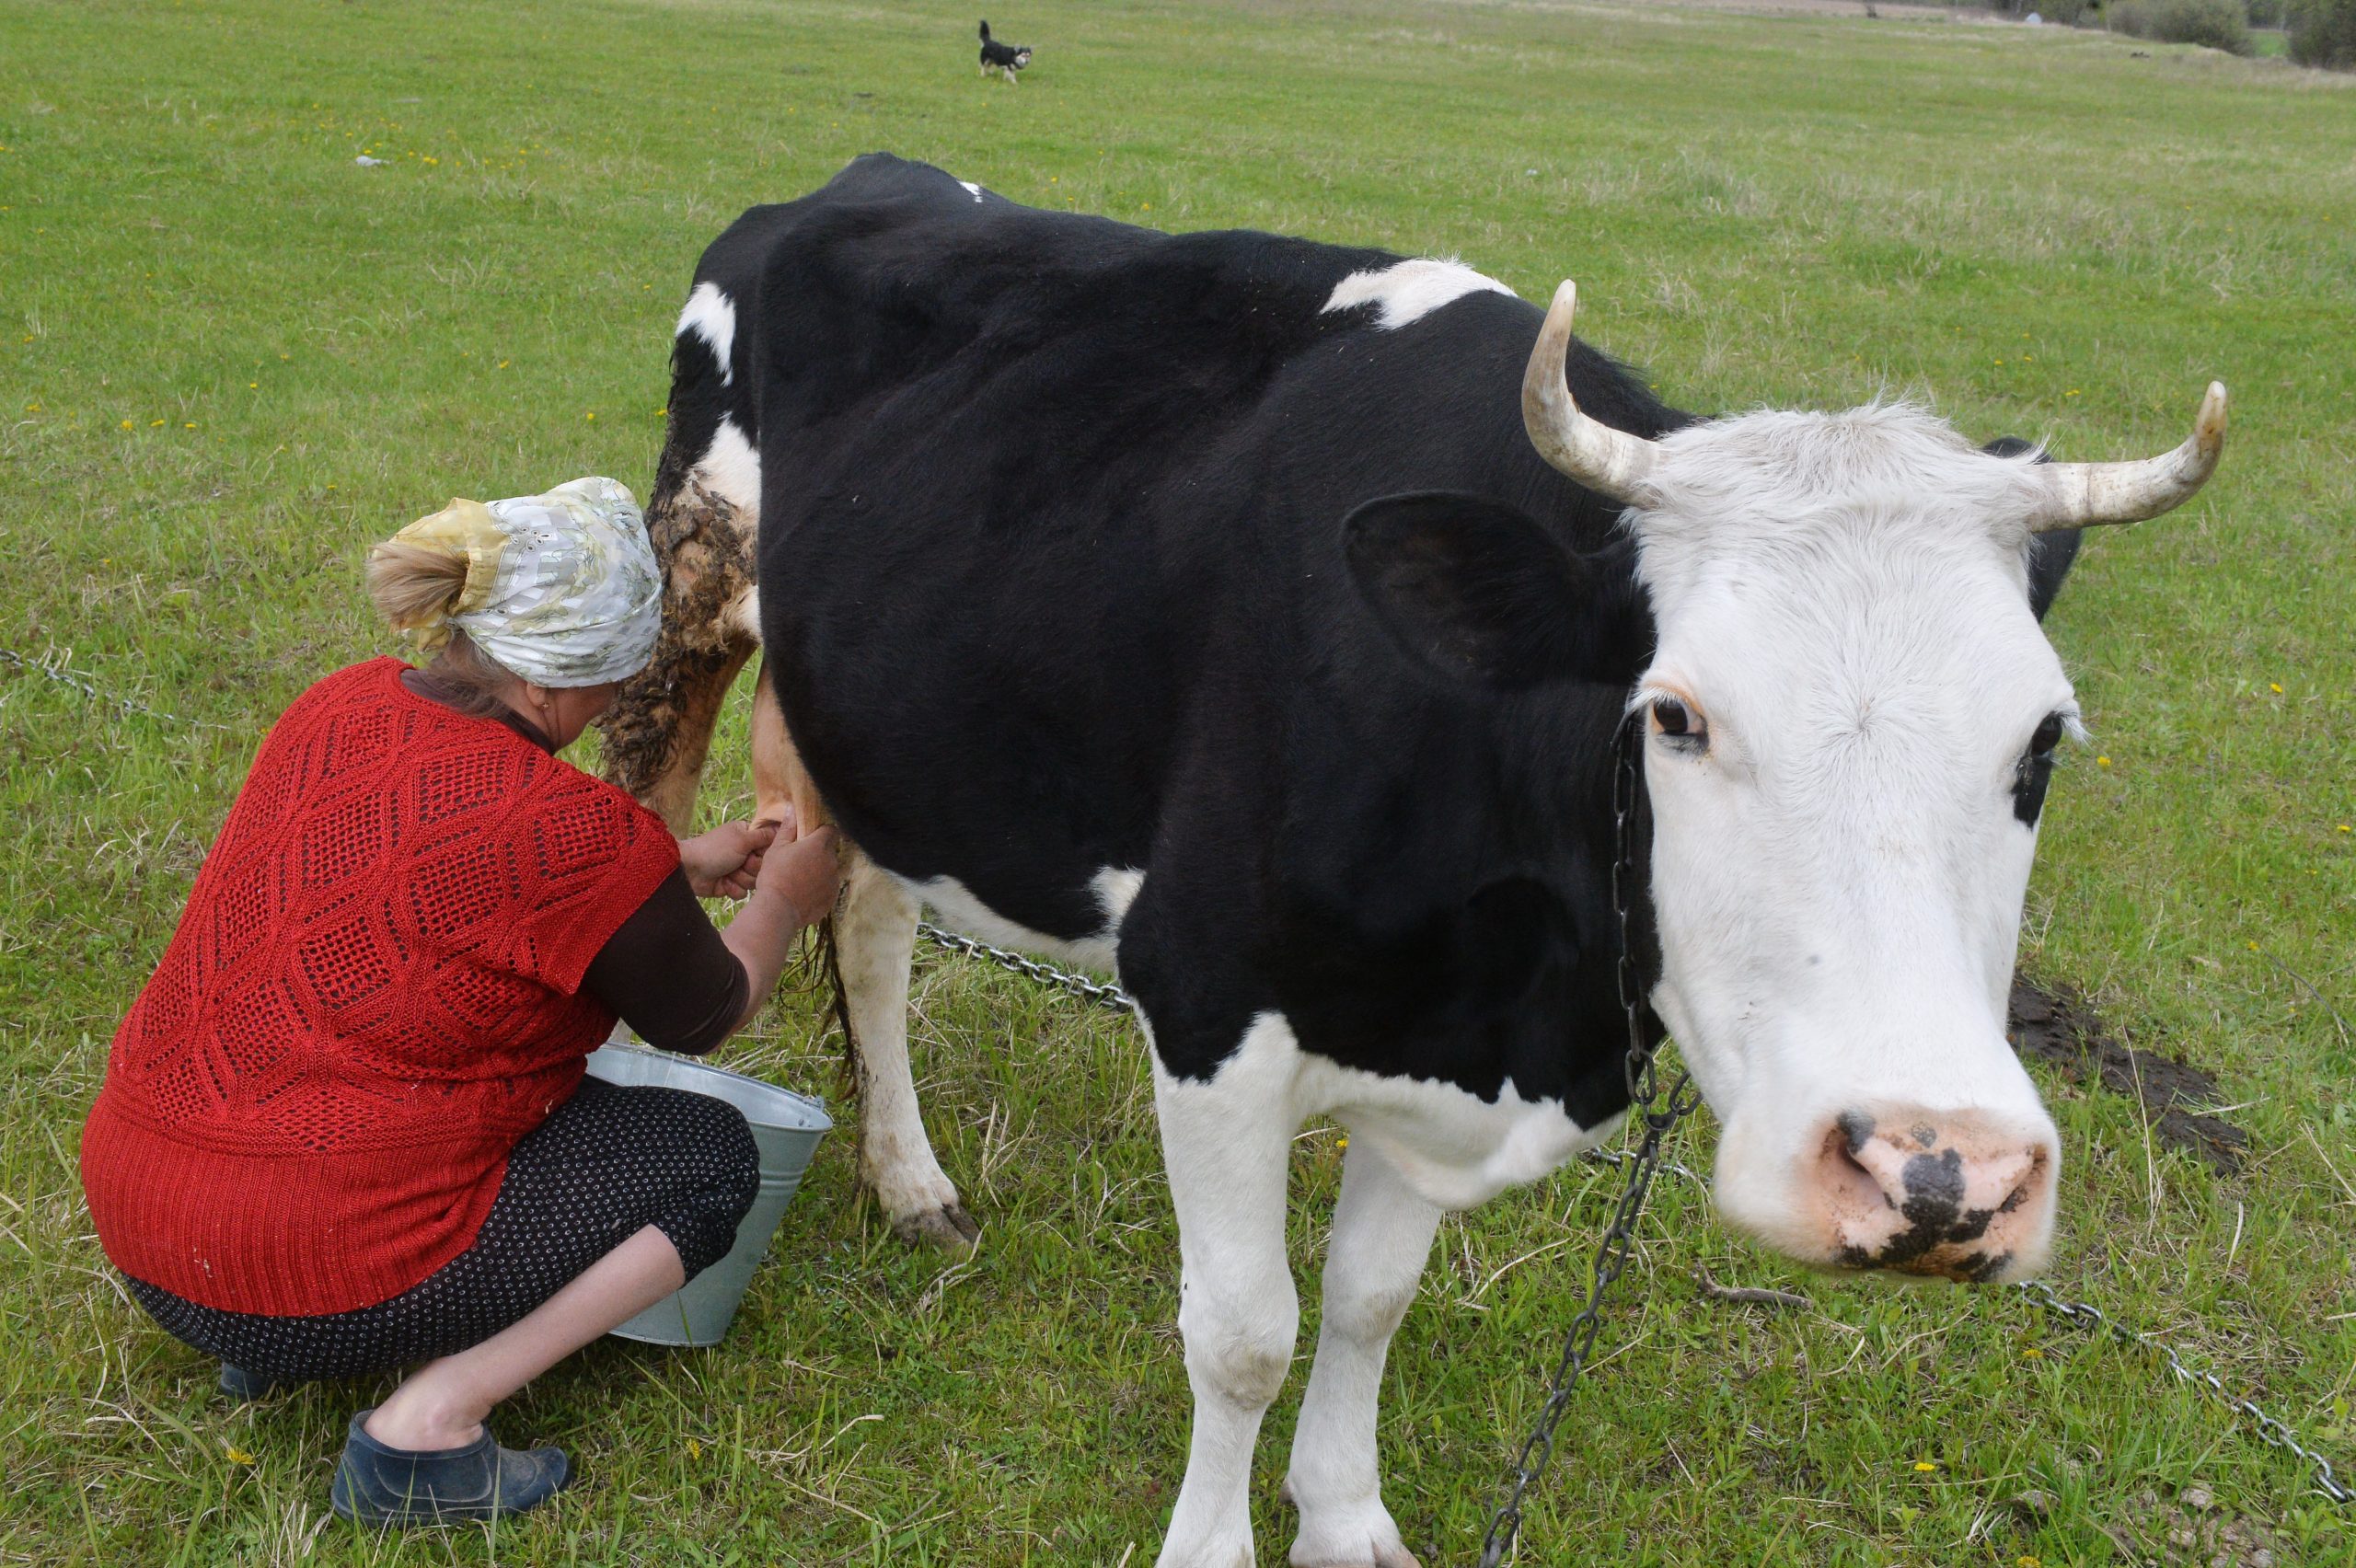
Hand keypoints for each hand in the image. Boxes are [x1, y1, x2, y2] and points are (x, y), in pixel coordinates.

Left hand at [680, 820, 775, 900]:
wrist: (690, 870)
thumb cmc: (715, 849)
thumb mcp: (742, 839)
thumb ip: (764, 836)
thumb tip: (782, 826)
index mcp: (748, 837)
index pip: (770, 847)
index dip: (765, 854)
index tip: (755, 852)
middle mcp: (745, 853)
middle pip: (764, 867)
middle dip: (751, 868)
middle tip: (739, 862)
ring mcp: (738, 870)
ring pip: (755, 881)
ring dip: (741, 879)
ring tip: (728, 873)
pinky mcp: (731, 885)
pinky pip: (743, 892)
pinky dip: (733, 888)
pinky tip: (723, 883)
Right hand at [755, 807, 841, 926]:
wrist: (778, 909)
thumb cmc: (775, 875)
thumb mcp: (777, 849)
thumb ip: (788, 828)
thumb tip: (792, 808)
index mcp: (819, 845)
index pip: (831, 830)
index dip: (822, 831)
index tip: (811, 837)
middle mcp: (831, 861)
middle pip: (830, 850)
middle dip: (820, 852)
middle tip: (801, 859)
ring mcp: (833, 880)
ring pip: (830, 870)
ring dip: (820, 870)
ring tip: (800, 878)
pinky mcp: (832, 897)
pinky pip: (828, 888)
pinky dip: (819, 888)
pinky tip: (804, 892)